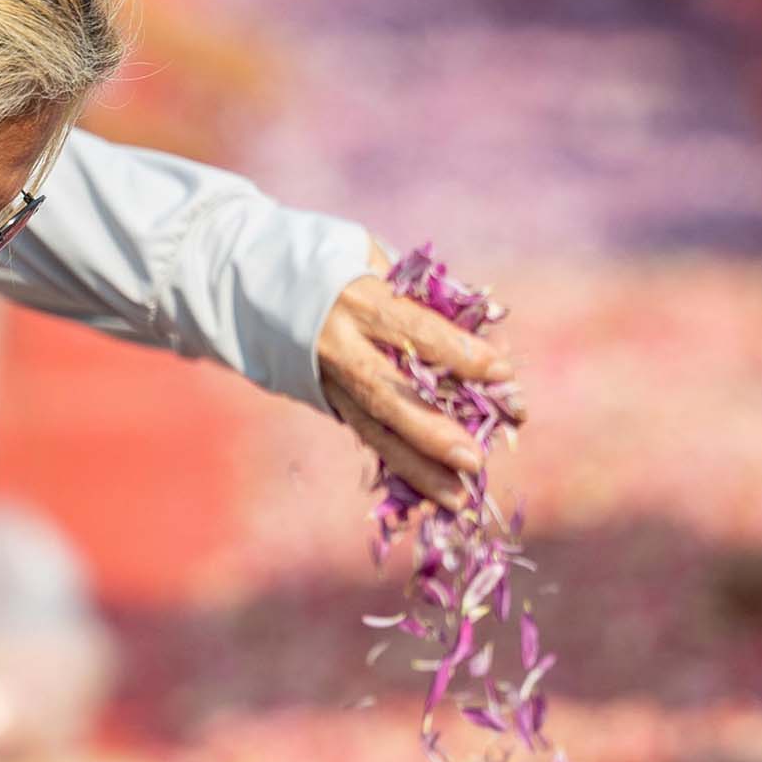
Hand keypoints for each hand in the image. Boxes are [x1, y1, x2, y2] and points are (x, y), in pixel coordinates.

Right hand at [321, 260, 522, 504]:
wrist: (259, 284)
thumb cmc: (341, 266)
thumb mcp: (381, 264)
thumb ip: (432, 303)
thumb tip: (495, 347)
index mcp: (358, 300)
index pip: (414, 331)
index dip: (458, 353)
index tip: (502, 372)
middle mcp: (339, 345)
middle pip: (387, 395)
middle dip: (432, 431)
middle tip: (474, 460)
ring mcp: (328, 380)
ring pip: (374, 431)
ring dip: (418, 468)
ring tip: (458, 498)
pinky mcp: (325, 401)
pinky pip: (367, 437)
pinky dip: (402, 466)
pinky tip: (432, 492)